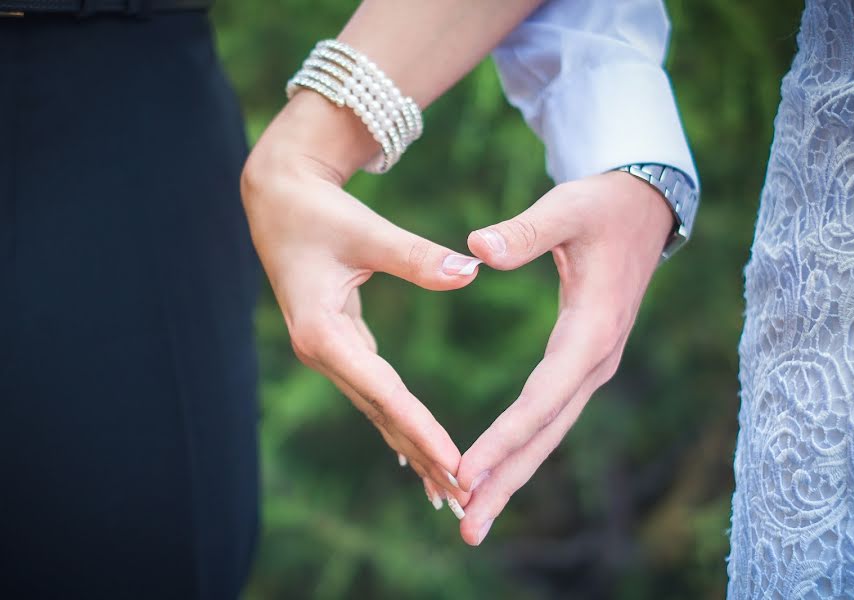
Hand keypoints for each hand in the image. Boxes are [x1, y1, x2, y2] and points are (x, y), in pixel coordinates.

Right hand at [241, 92, 480, 503]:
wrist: (277, 199)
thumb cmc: (318, 211)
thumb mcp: (366, 231)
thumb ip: (417, 256)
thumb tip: (471, 272)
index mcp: (321, 333)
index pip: (383, 392)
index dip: (420, 428)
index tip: (455, 463)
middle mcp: (322, 353)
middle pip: (381, 415)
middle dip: (422, 456)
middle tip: (462, 500)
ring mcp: (327, 353)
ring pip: (377, 410)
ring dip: (412, 448)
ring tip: (445, 490)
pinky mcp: (337, 345)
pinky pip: (374, 392)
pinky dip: (399, 421)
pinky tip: (414, 451)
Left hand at [453, 172, 674, 544]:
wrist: (643, 207)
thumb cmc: (602, 205)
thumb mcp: (566, 208)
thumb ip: (525, 231)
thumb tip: (475, 250)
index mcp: (591, 331)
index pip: (542, 397)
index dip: (504, 438)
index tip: (465, 472)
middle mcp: (595, 360)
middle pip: (546, 433)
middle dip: (506, 481)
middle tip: (466, 528)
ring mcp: (592, 366)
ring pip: (549, 432)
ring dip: (512, 476)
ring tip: (473, 518)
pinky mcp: (582, 363)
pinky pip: (549, 415)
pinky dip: (522, 448)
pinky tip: (496, 471)